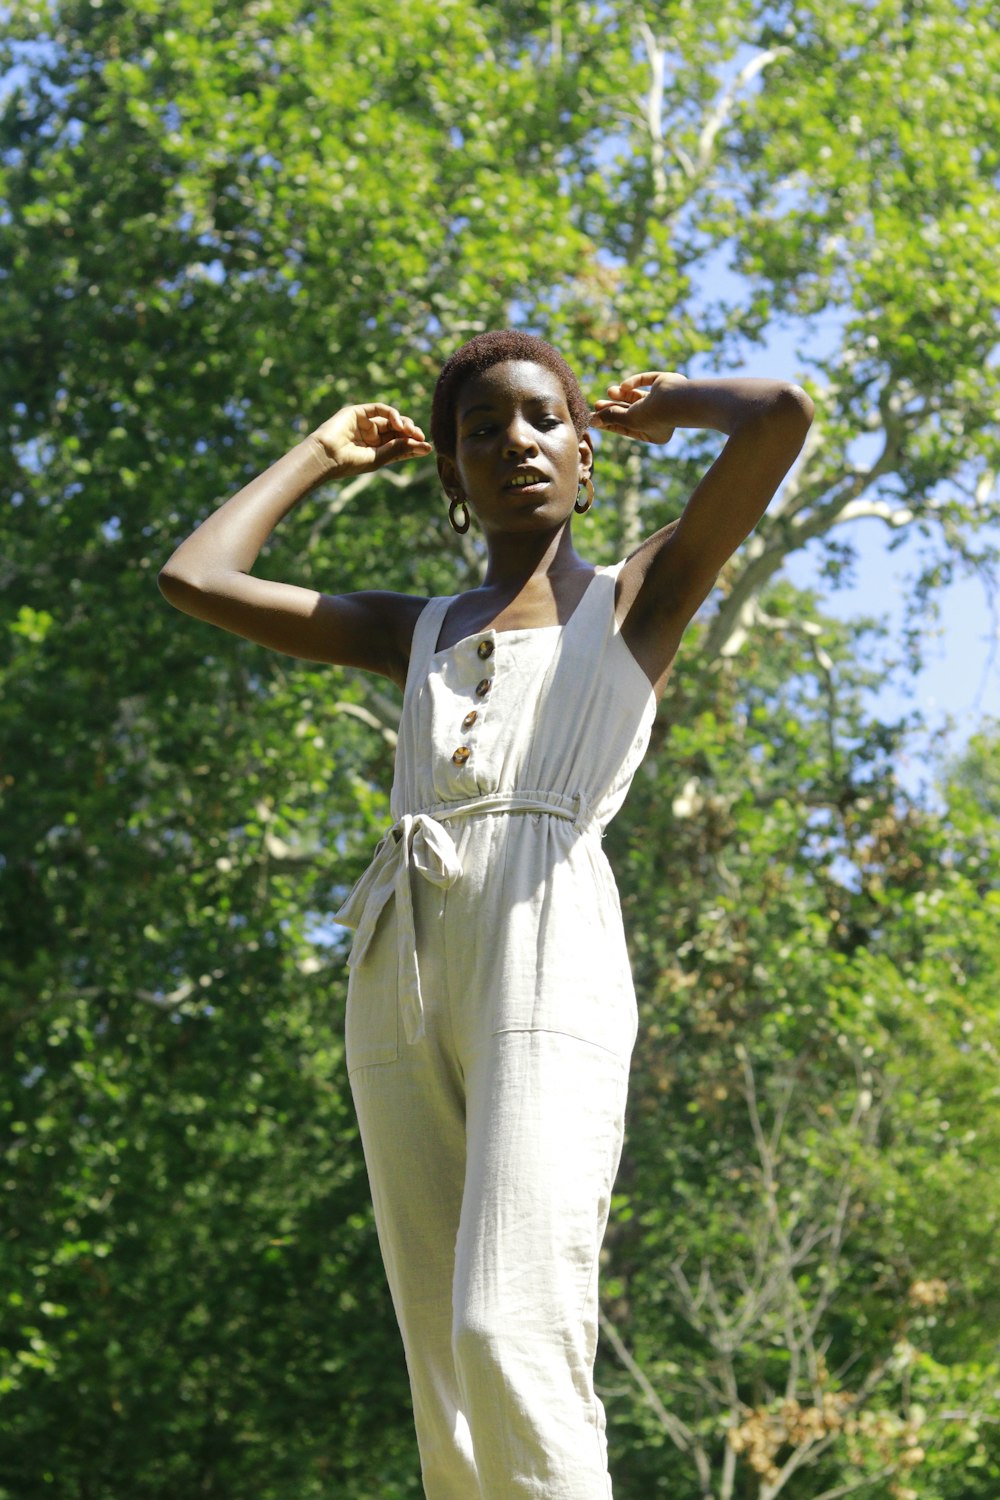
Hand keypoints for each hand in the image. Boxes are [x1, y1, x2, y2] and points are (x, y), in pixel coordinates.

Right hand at [309, 403, 432, 476]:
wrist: (327, 456)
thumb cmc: (350, 463)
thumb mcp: (379, 458)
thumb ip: (399, 449)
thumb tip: (423, 445)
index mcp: (376, 451)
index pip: (399, 446)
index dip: (414, 446)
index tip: (428, 448)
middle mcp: (372, 437)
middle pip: (398, 431)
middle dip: (411, 433)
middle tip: (421, 438)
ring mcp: (366, 424)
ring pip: (392, 419)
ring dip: (405, 424)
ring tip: (412, 431)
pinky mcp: (359, 412)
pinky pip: (380, 409)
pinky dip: (393, 414)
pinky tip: (399, 424)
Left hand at [589, 371, 687, 443]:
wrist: (676, 400)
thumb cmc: (653, 416)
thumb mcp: (629, 420)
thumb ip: (611, 418)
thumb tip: (592, 420)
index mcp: (653, 432)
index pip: (627, 427)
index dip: (610, 423)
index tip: (595, 419)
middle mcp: (659, 416)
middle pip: (631, 411)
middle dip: (614, 407)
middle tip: (597, 403)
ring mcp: (662, 398)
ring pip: (637, 396)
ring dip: (621, 394)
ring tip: (609, 391)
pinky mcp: (664, 382)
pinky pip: (645, 380)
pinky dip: (634, 382)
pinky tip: (624, 386)